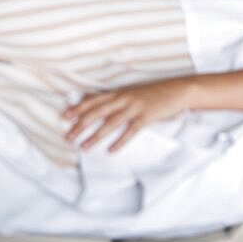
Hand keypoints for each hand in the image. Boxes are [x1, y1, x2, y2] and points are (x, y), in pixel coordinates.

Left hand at [63, 78, 190, 151]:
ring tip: (85, 147)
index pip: (94, 100)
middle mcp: (124, 98)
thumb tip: (99, 102)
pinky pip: (131, 130)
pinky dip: (120, 141)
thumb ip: (117, 97)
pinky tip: (112, 151)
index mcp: (120, 92)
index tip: (64, 117)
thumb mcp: (133, 92)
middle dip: (81, 124)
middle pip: (98, 111)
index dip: (78, 108)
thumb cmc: (155, 93)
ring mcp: (135, 106)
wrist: (178, 90)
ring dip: (96, 135)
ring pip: (111, 122)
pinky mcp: (147, 115)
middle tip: (68, 136)